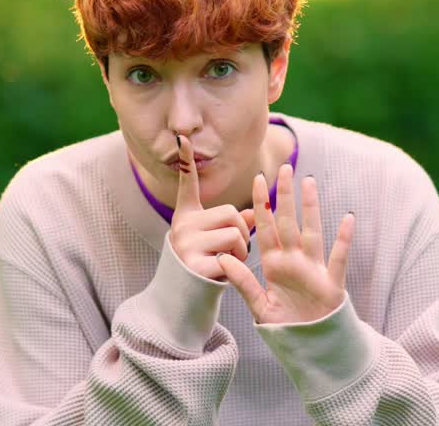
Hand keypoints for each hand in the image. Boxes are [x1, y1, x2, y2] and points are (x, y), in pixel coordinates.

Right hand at [167, 134, 257, 281]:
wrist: (182, 300)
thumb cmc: (205, 265)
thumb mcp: (216, 241)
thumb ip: (235, 223)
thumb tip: (256, 212)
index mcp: (187, 216)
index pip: (187, 184)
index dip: (185, 161)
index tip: (183, 137)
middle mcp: (182, 226)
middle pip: (230, 213)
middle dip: (242, 233)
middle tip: (233, 251)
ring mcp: (186, 245)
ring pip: (235, 234)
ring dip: (243, 252)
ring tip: (230, 263)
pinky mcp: (194, 265)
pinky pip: (230, 257)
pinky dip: (234, 268)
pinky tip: (222, 275)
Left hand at [217, 163, 355, 323]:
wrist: (310, 348)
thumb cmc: (286, 326)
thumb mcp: (259, 306)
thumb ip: (242, 282)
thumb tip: (222, 257)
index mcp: (275, 265)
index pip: (267, 228)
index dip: (262, 205)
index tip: (257, 179)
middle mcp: (294, 261)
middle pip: (289, 222)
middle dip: (286, 196)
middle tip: (283, 167)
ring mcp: (314, 270)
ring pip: (312, 232)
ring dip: (311, 208)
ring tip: (310, 182)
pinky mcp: (331, 284)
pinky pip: (338, 258)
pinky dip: (344, 240)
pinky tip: (347, 219)